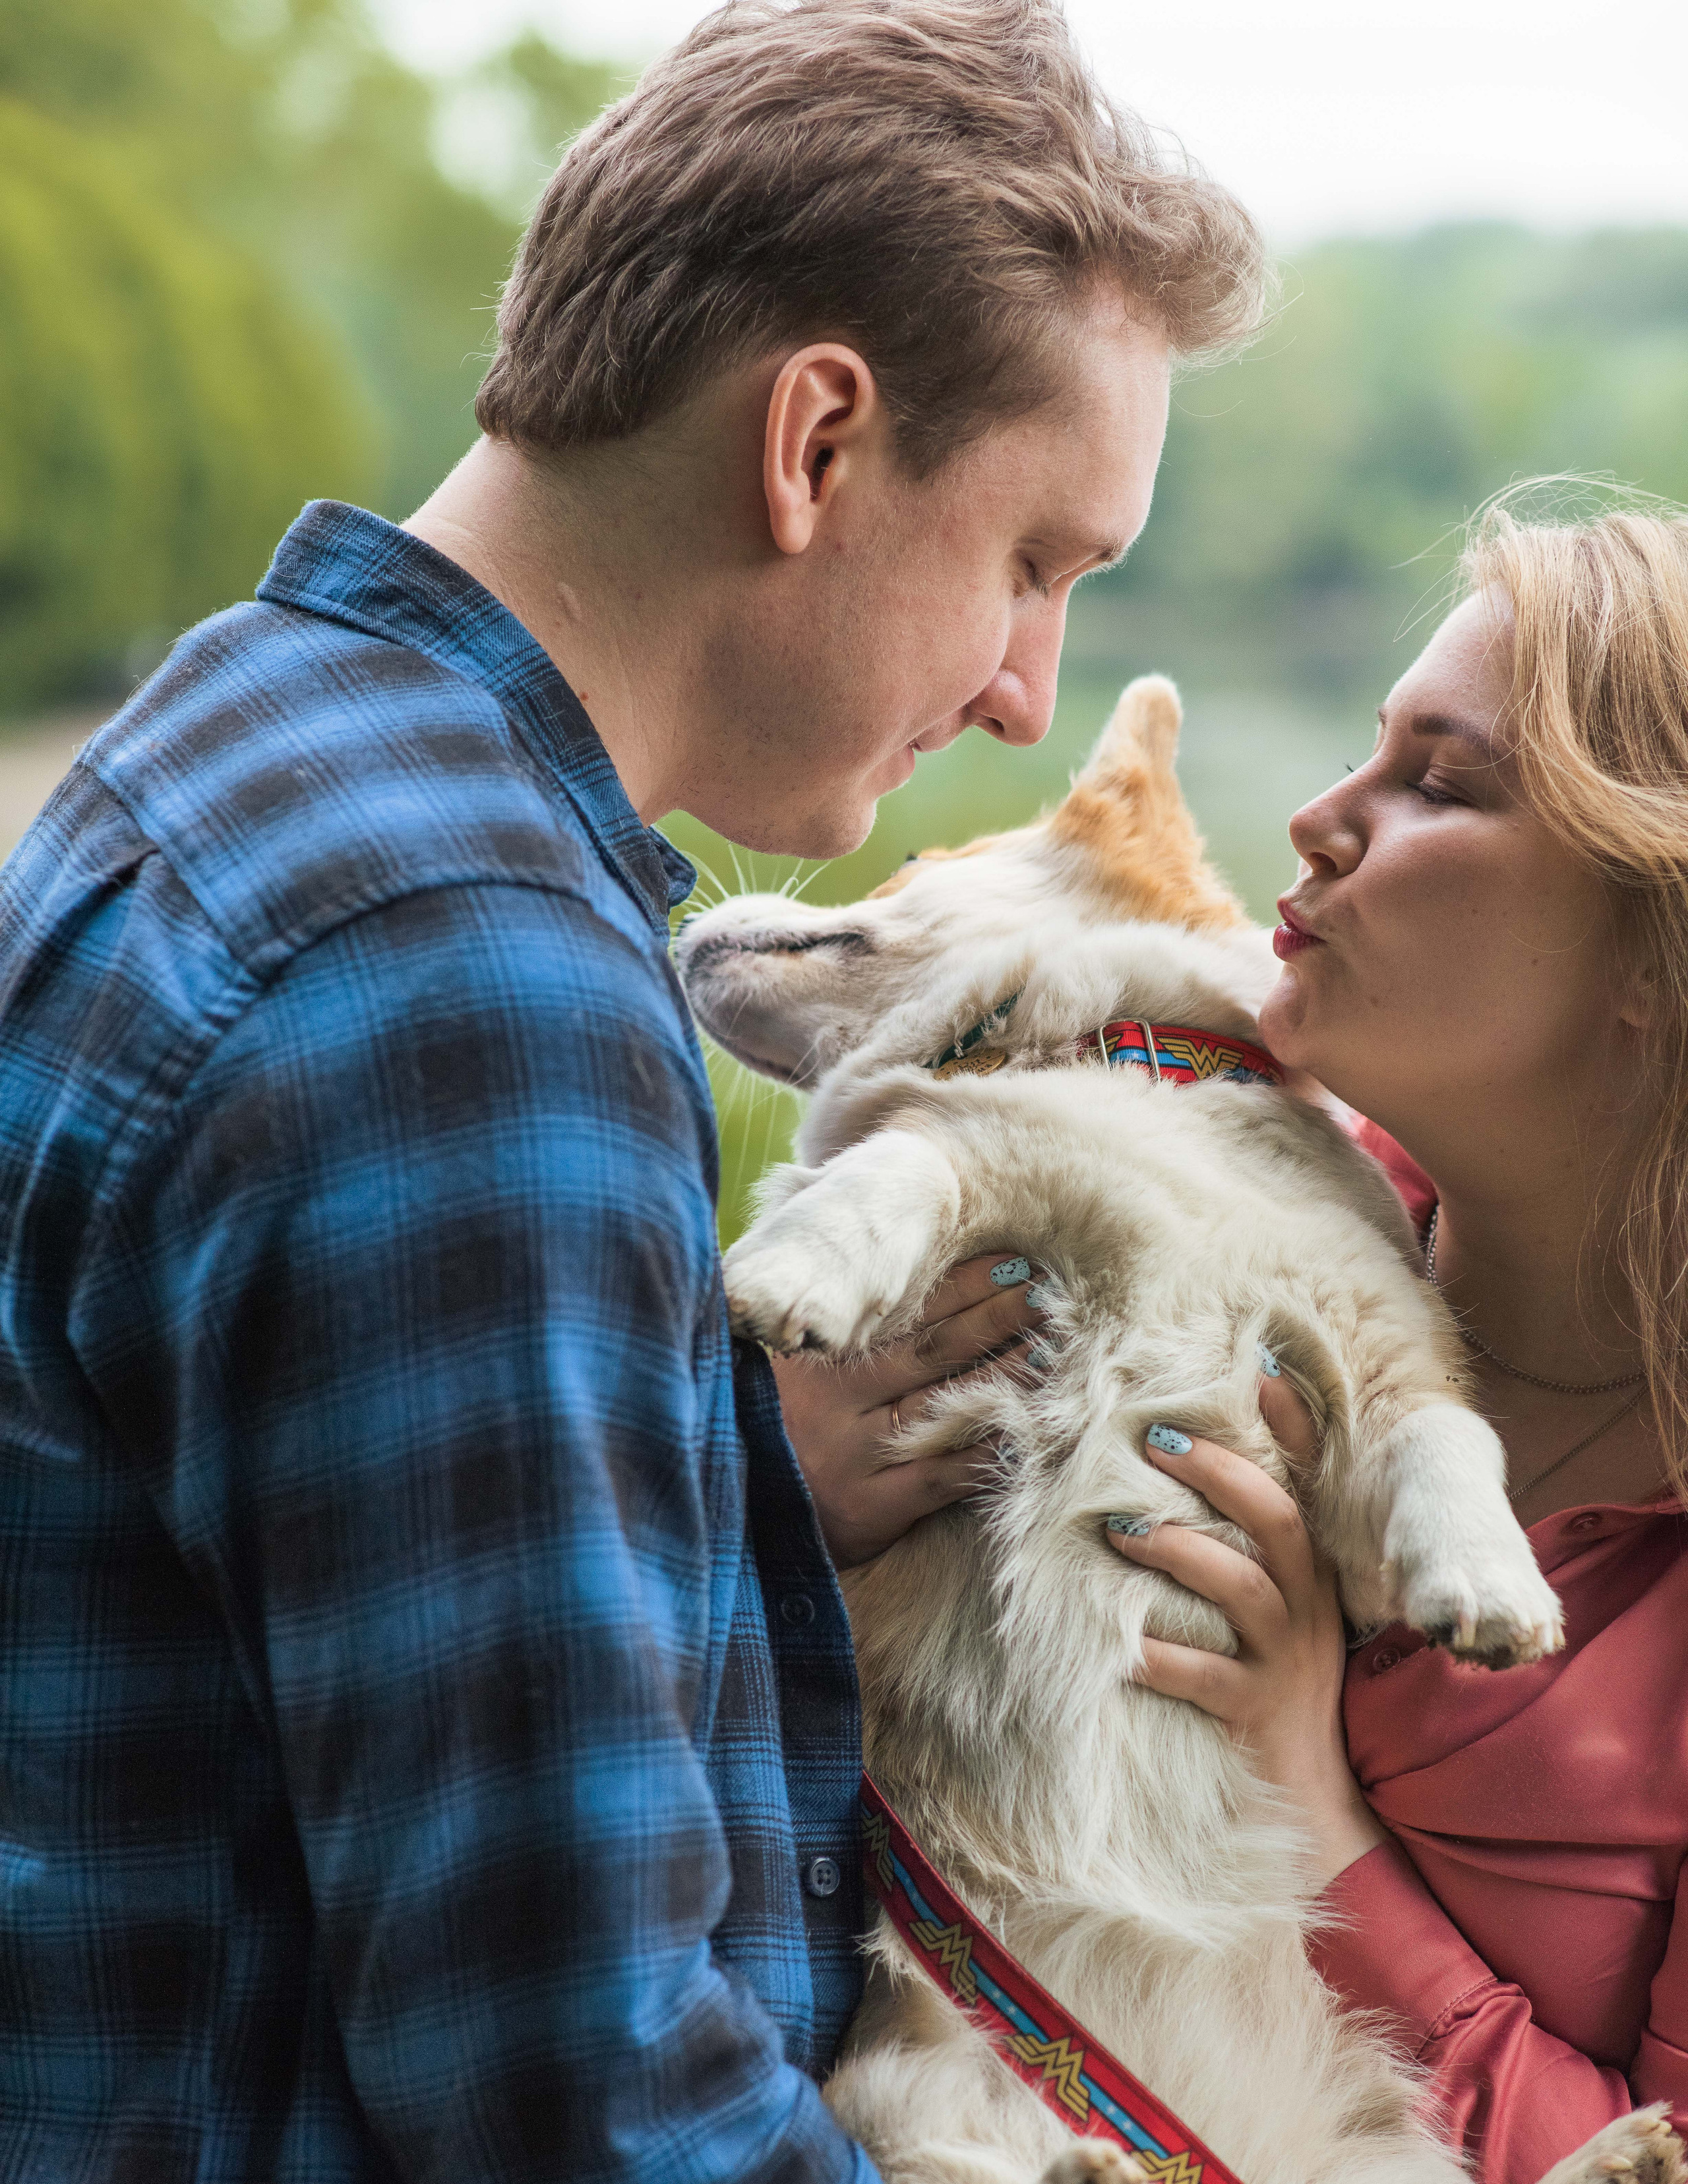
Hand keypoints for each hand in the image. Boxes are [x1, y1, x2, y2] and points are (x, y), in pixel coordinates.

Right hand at [773, 1254, 1045, 1569]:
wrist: (733, 1523)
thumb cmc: (768, 1434)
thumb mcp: (782, 1374)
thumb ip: (829, 1333)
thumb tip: (894, 1276)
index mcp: (814, 1356)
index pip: (901, 1309)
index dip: (960, 1283)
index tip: (1009, 1260)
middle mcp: (831, 1399)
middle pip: (932, 1348)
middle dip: (996, 1316)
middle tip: (1047, 1293)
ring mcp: (851, 1454)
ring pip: (945, 1403)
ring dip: (1005, 1373)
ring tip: (1052, 1347)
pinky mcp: (868, 1507)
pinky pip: (943, 1474)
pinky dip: (988, 1450)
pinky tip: (1029, 1430)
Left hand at [1106, 1374, 1387, 1887]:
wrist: (1317, 1804)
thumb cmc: (1278, 1691)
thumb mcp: (1274, 1612)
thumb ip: (1240, 1548)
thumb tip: (1171, 1479)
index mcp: (1313, 1571)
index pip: (1308, 1481)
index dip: (1290, 1423)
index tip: (1257, 1364)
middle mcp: (1308, 1605)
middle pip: (1276, 1518)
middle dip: (1219, 1471)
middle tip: (1154, 1438)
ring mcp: (1286, 1659)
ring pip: (1241, 1588)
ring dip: (1178, 1551)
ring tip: (1120, 1528)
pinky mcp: (1256, 1711)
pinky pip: (1205, 1676)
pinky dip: (1158, 1656)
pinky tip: (1119, 1645)